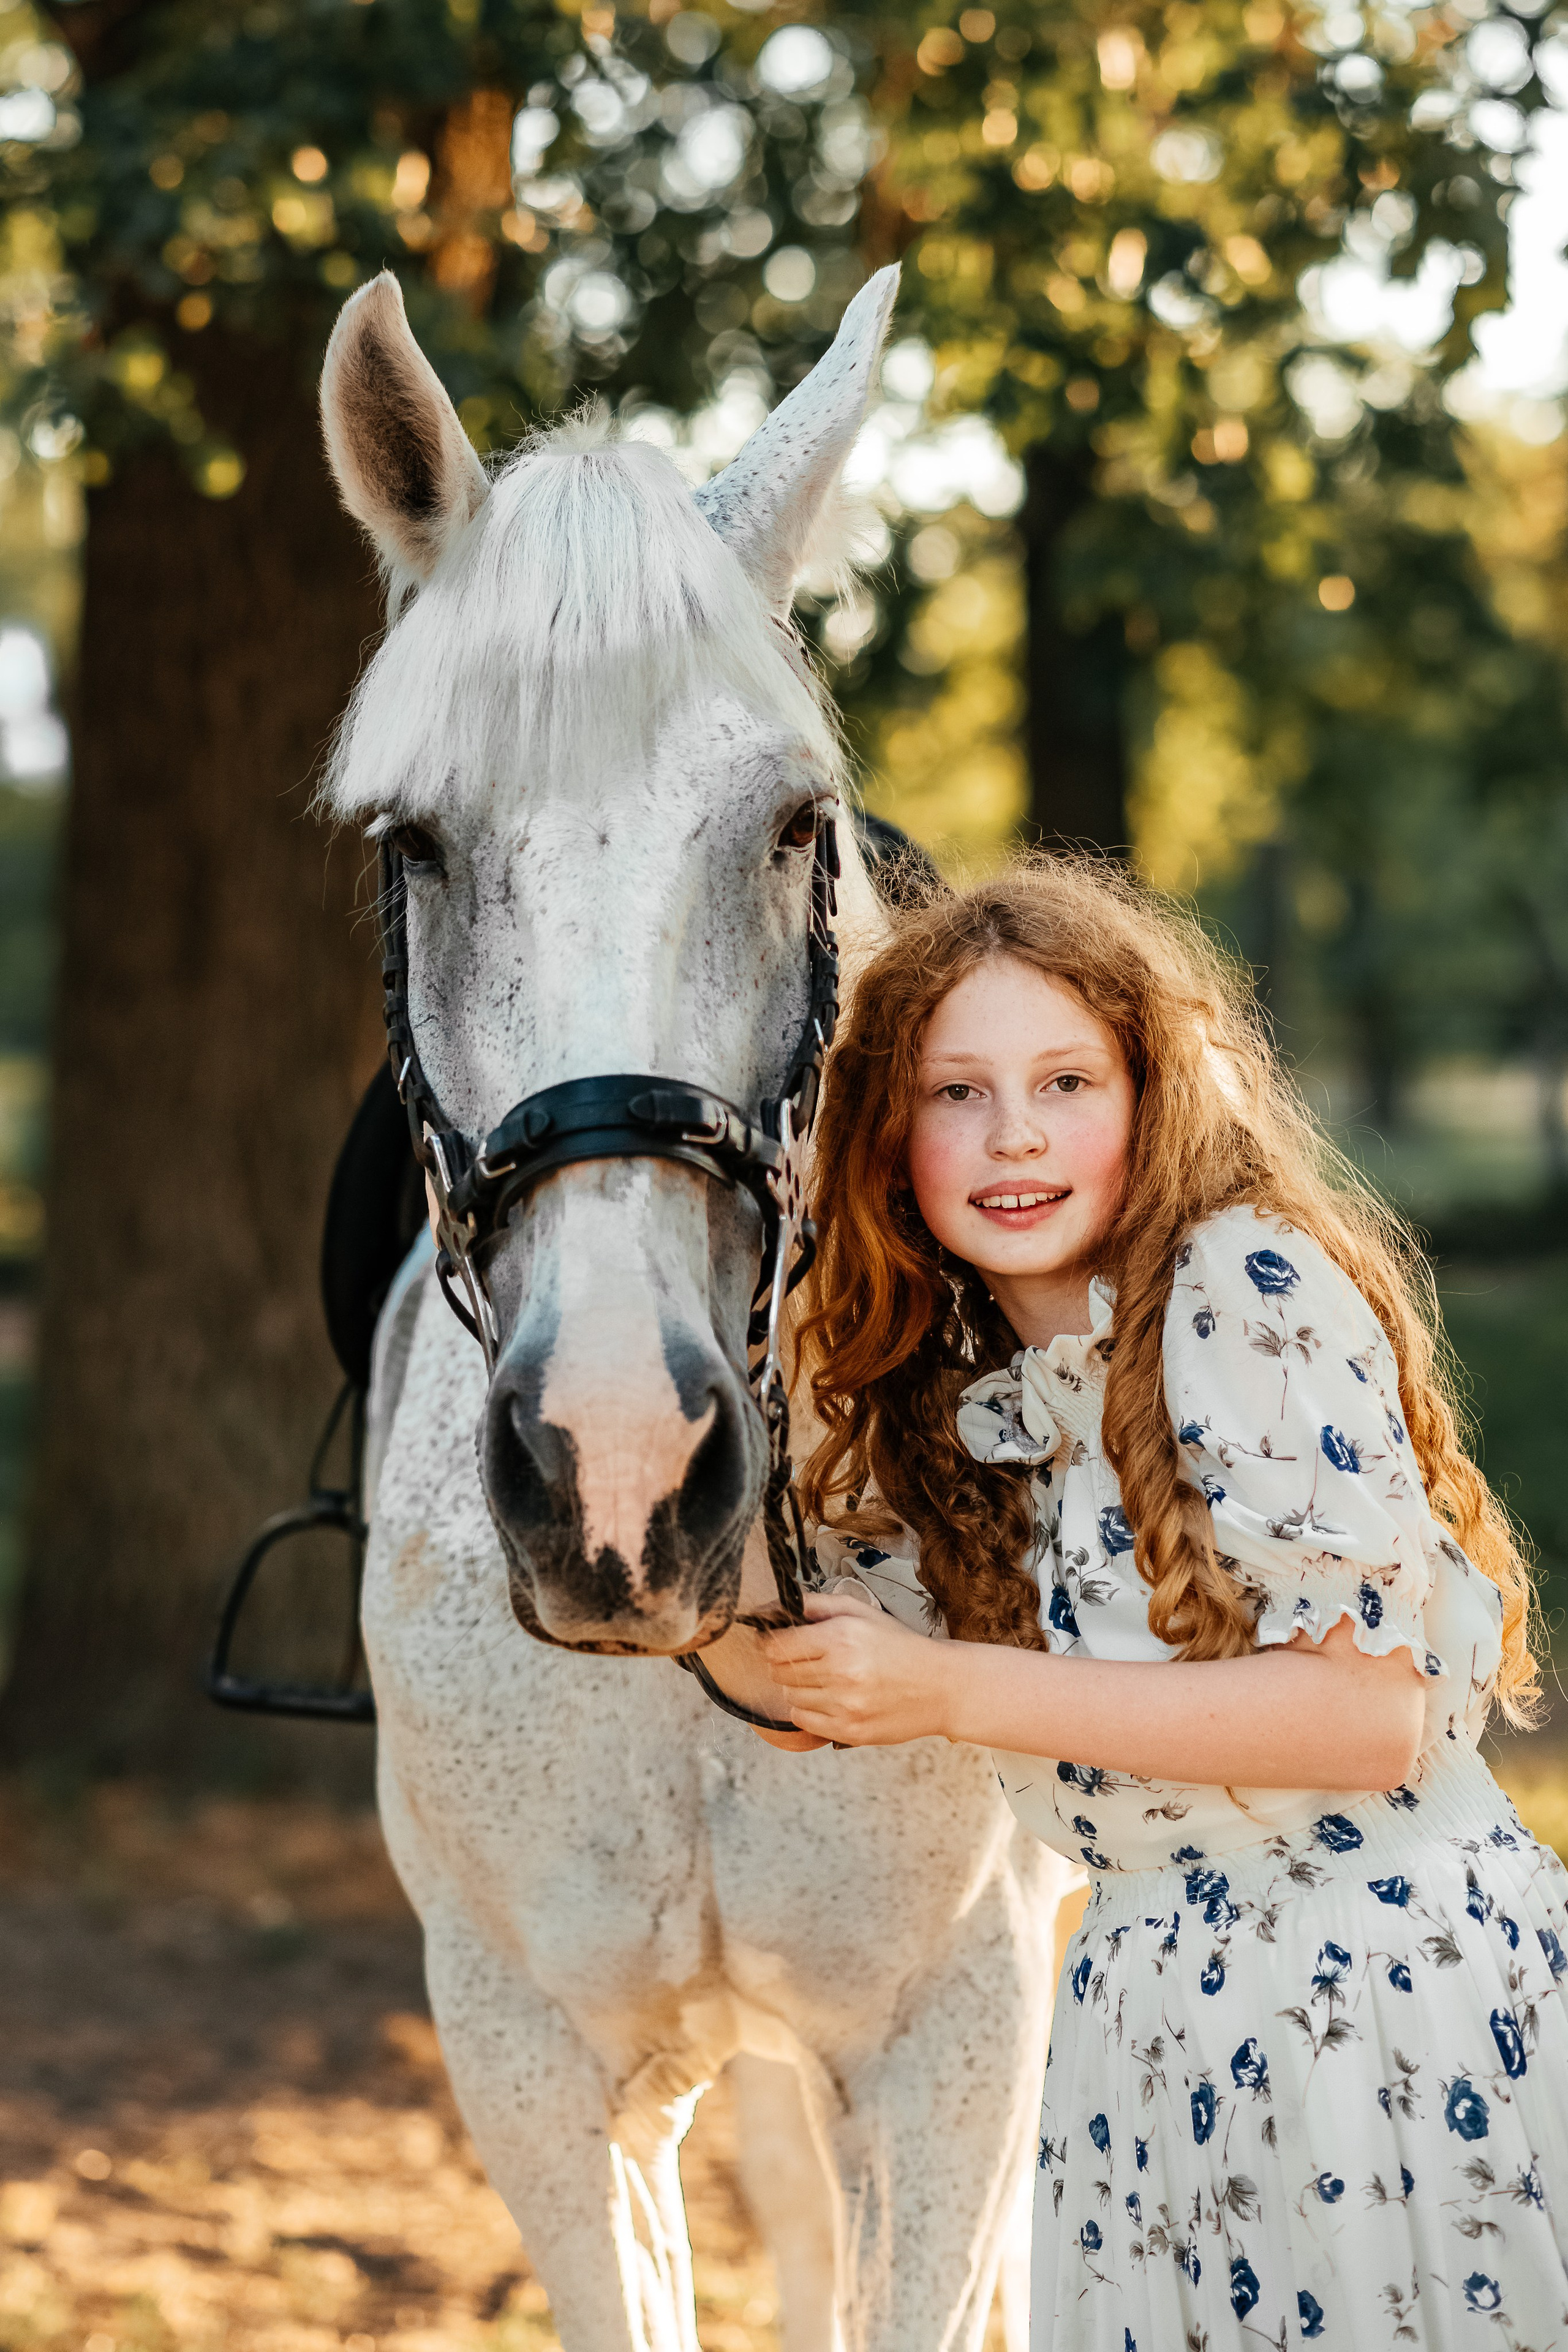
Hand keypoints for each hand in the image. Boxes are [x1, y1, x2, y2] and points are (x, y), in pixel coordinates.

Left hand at [763, 1593, 949, 1746]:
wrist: (940, 1687)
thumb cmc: (901, 1647)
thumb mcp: (862, 1612)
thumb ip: (816, 1605)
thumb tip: (774, 1607)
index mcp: (841, 1638)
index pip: (777, 1644)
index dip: (771, 1641)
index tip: (777, 1641)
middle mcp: (840, 1673)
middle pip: (778, 1671)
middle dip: (785, 1662)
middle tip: (807, 1659)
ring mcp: (844, 1706)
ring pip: (789, 1696)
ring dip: (799, 1686)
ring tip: (826, 1679)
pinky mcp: (848, 1731)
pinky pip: (803, 1720)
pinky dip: (808, 1709)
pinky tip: (830, 1698)